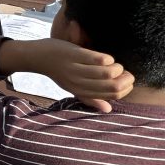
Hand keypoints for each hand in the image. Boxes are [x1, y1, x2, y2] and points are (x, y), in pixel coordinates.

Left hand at [4, 39, 133, 111]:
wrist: (37, 57)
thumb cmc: (60, 71)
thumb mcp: (74, 88)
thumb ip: (90, 98)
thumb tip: (108, 109)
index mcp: (81, 91)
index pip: (111, 95)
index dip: (125, 89)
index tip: (127, 81)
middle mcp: (78, 83)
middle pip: (112, 86)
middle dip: (125, 79)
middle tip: (125, 72)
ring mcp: (75, 69)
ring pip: (107, 73)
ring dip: (117, 68)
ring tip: (115, 64)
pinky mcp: (74, 55)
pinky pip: (98, 59)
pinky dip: (107, 58)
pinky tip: (106, 58)